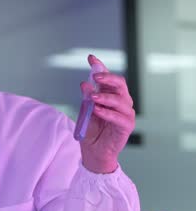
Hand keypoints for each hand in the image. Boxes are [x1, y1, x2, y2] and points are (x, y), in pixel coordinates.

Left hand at [80, 54, 134, 173]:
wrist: (93, 152)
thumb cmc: (92, 131)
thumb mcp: (86, 111)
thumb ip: (87, 98)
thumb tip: (85, 83)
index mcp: (111, 96)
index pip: (109, 78)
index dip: (101, 67)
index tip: (91, 58)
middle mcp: (121, 103)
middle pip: (120, 85)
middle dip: (108, 78)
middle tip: (96, 76)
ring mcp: (125, 114)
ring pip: (121, 100)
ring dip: (106, 97)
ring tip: (93, 98)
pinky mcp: (126, 127)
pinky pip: (119, 117)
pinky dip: (108, 113)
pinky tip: (98, 110)